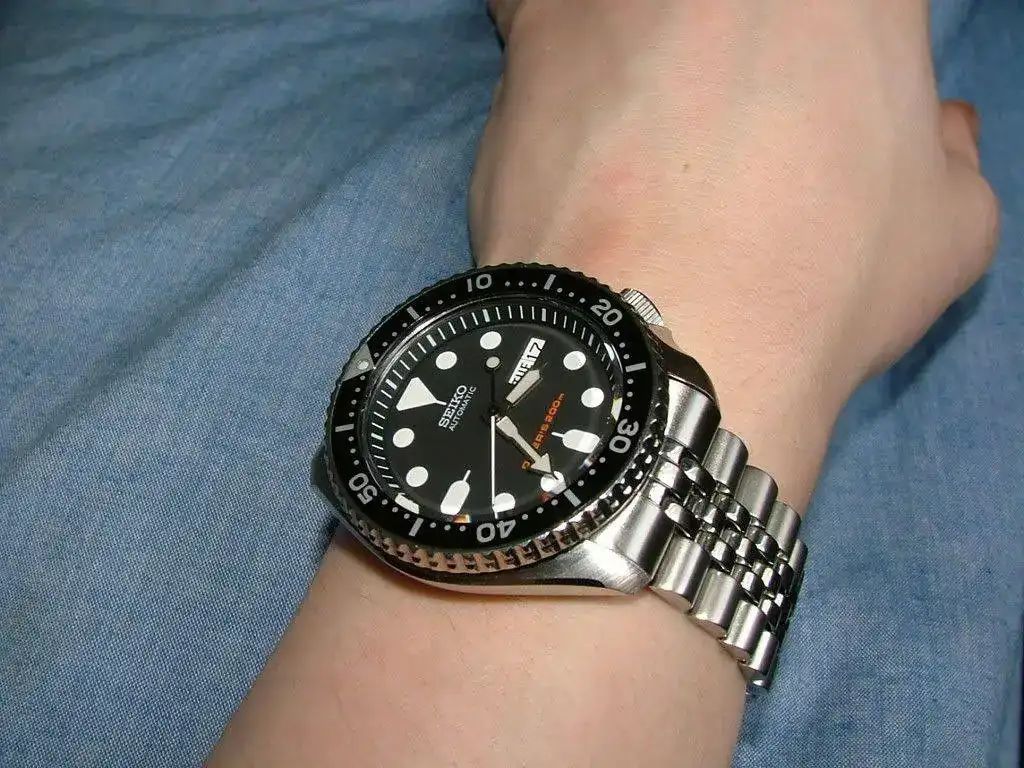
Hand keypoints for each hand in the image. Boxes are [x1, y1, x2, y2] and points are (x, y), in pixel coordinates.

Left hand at [472, 0, 998, 505]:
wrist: (671, 340)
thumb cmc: (823, 288)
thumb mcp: (946, 231)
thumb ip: (943, 154)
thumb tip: (932, 128)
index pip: (836, 15)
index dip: (814, 67)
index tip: (790, 114)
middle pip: (727, 8)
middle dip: (721, 53)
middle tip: (709, 128)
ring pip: (629, 7)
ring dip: (632, 47)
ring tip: (628, 138)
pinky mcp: (543, 25)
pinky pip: (529, 8)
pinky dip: (546, 48)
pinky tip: (562, 122)